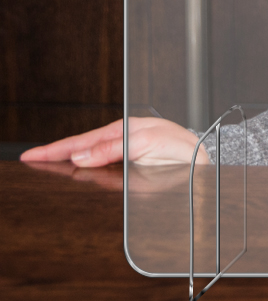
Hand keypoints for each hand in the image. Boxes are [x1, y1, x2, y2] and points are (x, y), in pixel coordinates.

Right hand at [19, 117, 207, 167]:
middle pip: (83, 147)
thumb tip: (81, 156)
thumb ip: (113, 148)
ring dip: (69, 159)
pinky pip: (102, 168)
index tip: (33, 155)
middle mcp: (125, 141)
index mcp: (126, 131)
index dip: (57, 148)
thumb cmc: (182, 150)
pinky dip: (87, 167)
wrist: (203, 164)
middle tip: (32, 158)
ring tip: (48, 162)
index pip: (84, 140)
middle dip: (57, 152)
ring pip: (91, 157)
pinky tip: (78, 170)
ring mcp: (127, 155)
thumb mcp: (147, 143)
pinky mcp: (132, 170)